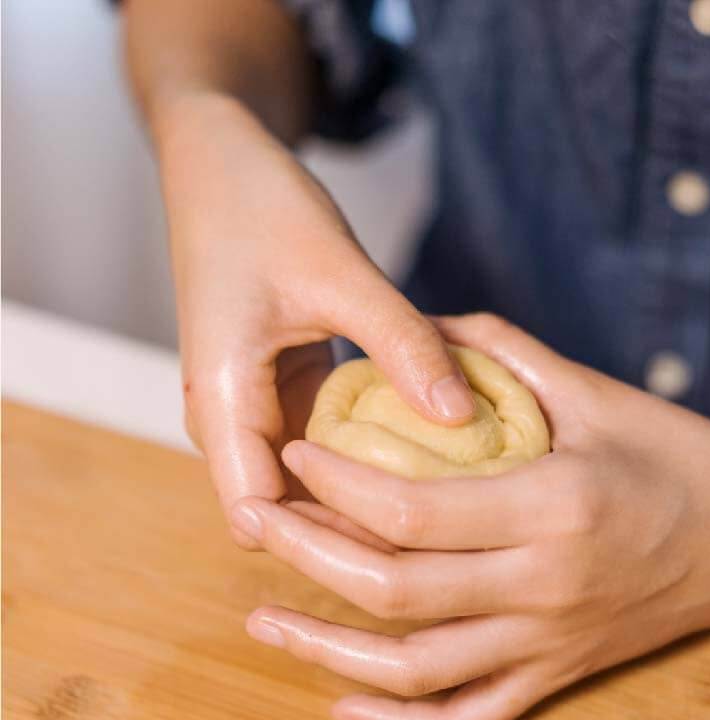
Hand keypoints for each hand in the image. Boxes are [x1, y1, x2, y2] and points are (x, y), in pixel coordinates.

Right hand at [157, 93, 473, 543]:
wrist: (220, 164)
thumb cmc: (259, 208)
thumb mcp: (339, 274)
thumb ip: (402, 345)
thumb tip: (462, 417)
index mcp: (220, 402)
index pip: (259, 514)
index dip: (328, 538)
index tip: (409, 538)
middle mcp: (230, 420)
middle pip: (289, 508)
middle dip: (360, 522)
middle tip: (446, 523)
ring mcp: (255, 408)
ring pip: (310, 481)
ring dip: (369, 486)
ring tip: (446, 491)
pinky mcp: (280, 392)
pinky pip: (324, 442)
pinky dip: (369, 449)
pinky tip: (425, 445)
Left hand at [233, 313, 709, 719]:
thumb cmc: (676, 454)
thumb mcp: (594, 389)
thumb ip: (501, 350)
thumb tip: (420, 322)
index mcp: (553, 506)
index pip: (411, 509)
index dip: (335, 484)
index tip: (293, 453)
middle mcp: (544, 586)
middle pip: (395, 591)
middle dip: (307, 555)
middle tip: (257, 521)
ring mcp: (548, 643)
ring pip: (416, 670)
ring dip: (328, 651)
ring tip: (264, 621)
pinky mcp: (556, 674)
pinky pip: (469, 718)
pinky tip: (344, 704)